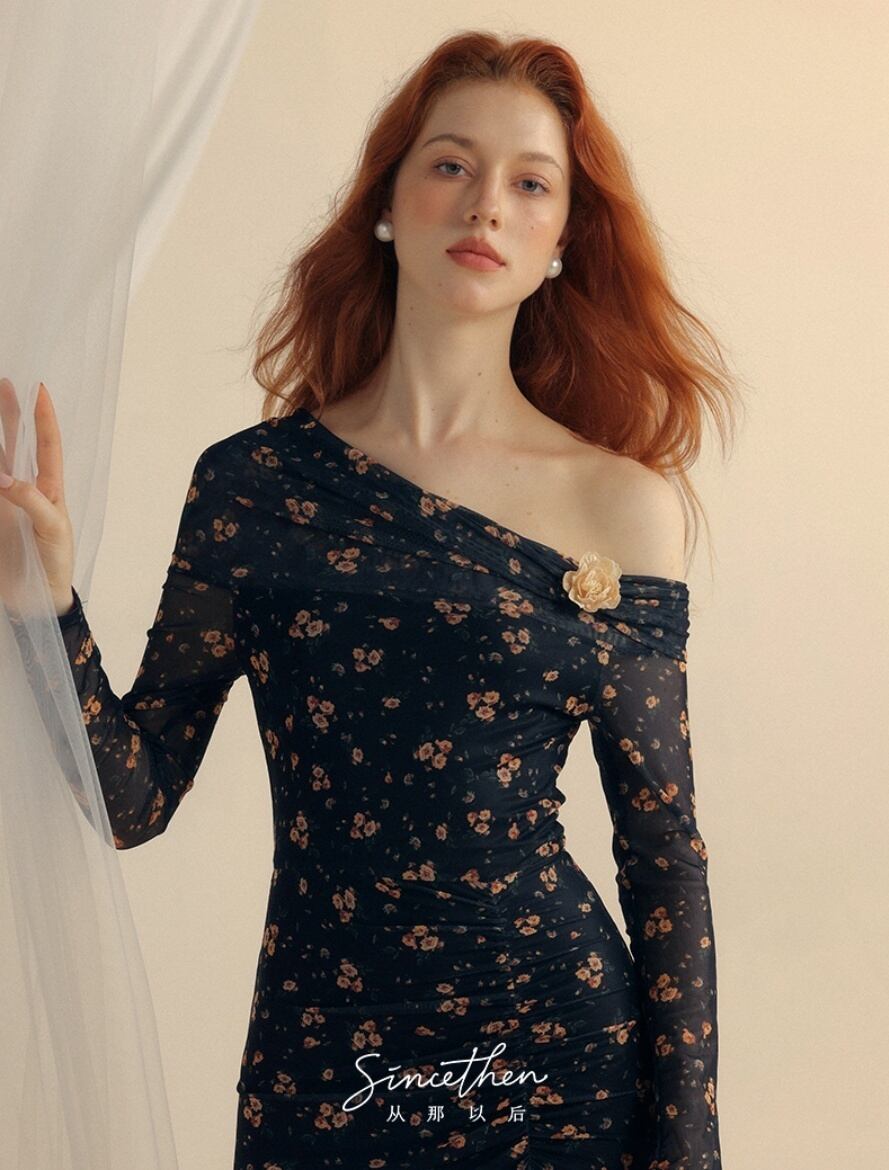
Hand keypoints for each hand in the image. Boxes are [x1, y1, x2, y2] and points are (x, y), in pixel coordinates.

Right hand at [0, 379, 75, 617]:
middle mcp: (24, 487)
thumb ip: (31, 502)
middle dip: (10, 413)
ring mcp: (3, 500)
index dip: (44, 418)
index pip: (47, 445)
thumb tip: (3, 477)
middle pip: (16, 442)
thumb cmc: (55, 562)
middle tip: (4, 382)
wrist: (37, 598)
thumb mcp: (52, 530)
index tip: (40, 389)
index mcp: (49, 488)